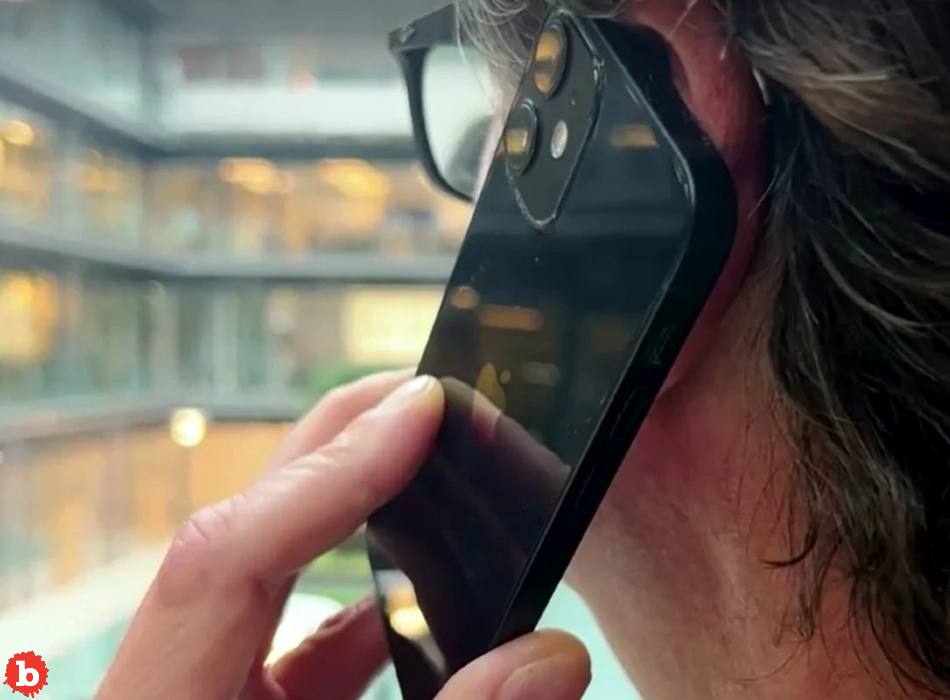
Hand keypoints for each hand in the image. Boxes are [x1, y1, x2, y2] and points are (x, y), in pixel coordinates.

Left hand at [97, 370, 590, 699]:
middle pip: (240, 529)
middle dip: (336, 449)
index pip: (227, 549)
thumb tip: (555, 655)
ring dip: (356, 515)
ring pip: (269, 571)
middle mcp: (171, 682)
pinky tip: (428, 594)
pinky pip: (294, 634)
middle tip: (424, 391)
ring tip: (434, 462)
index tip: (422, 406)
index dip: (330, 470)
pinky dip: (365, 604)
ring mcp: (199, 685)